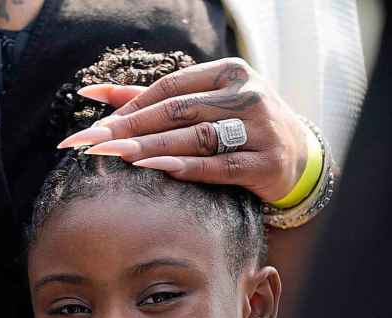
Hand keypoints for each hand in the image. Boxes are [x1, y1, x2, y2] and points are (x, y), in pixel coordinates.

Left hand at [56, 58, 308, 203]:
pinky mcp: (267, 163)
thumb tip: (93, 93)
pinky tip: (156, 170)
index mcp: (229, 73)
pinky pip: (220, 166)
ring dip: (153, 147)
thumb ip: (151, 100)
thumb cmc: (241, 127)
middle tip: (92, 144)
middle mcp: (247, 95)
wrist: (299, 159)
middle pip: (178, 111)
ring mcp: (260, 129)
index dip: (130, 107)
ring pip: (197, 137)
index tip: (95, 128)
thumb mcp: (205, 103)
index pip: (170, 88)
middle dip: (130, 129)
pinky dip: (187, 168)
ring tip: (116, 157)